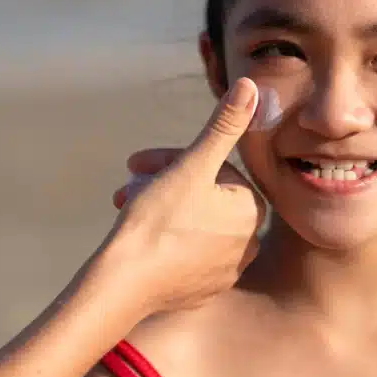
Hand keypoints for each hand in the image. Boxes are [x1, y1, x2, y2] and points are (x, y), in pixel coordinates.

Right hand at [101, 77, 265, 315]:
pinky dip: (163, 238)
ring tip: (126, 206)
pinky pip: (183, 251)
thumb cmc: (157, 222)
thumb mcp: (191, 165)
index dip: (174, 159)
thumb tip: (252, 86)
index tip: (142, 163)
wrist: (123, 285)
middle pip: (201, 195)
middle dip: (163, 181)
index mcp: (251, 212)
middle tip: (130, 181)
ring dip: (158, 205)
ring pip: (190, 221)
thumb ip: (224, 125)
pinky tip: (138, 238)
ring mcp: (224, 271)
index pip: (213, 170)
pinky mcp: (201, 290)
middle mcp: (248, 244)